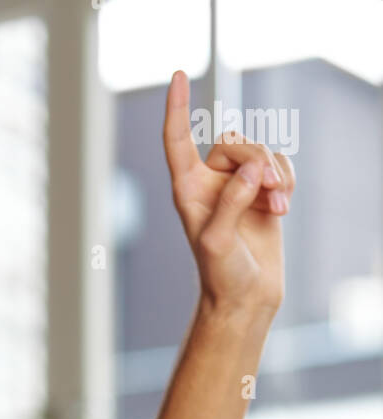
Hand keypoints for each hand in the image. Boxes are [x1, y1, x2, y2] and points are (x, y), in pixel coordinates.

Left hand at [164, 70, 295, 317]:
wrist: (246, 296)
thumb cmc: (222, 274)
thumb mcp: (217, 241)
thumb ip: (231, 201)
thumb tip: (251, 168)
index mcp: (188, 189)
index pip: (178, 140)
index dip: (177, 108)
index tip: (179, 76)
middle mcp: (211, 181)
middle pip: (235, 141)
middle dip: (256, 160)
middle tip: (268, 191)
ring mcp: (238, 184)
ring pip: (261, 151)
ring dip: (275, 176)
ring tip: (278, 207)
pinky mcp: (263, 191)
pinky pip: (280, 164)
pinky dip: (286, 181)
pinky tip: (283, 207)